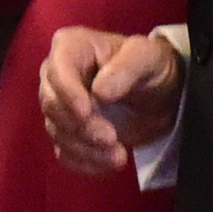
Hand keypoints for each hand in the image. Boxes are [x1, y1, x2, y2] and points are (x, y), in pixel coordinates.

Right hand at [42, 26, 183, 174]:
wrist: (160, 93)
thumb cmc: (150, 66)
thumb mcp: (147, 57)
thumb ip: (126, 68)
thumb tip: (99, 91)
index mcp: (71, 47)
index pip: (58, 70)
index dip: (68, 93)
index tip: (86, 113)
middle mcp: (57, 76)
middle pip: (52, 105)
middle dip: (80, 126)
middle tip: (112, 138)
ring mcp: (60, 106)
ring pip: (58, 132)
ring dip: (86, 149)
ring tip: (119, 156)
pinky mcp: (68, 132)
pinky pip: (65, 152)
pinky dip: (85, 162)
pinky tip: (109, 163)